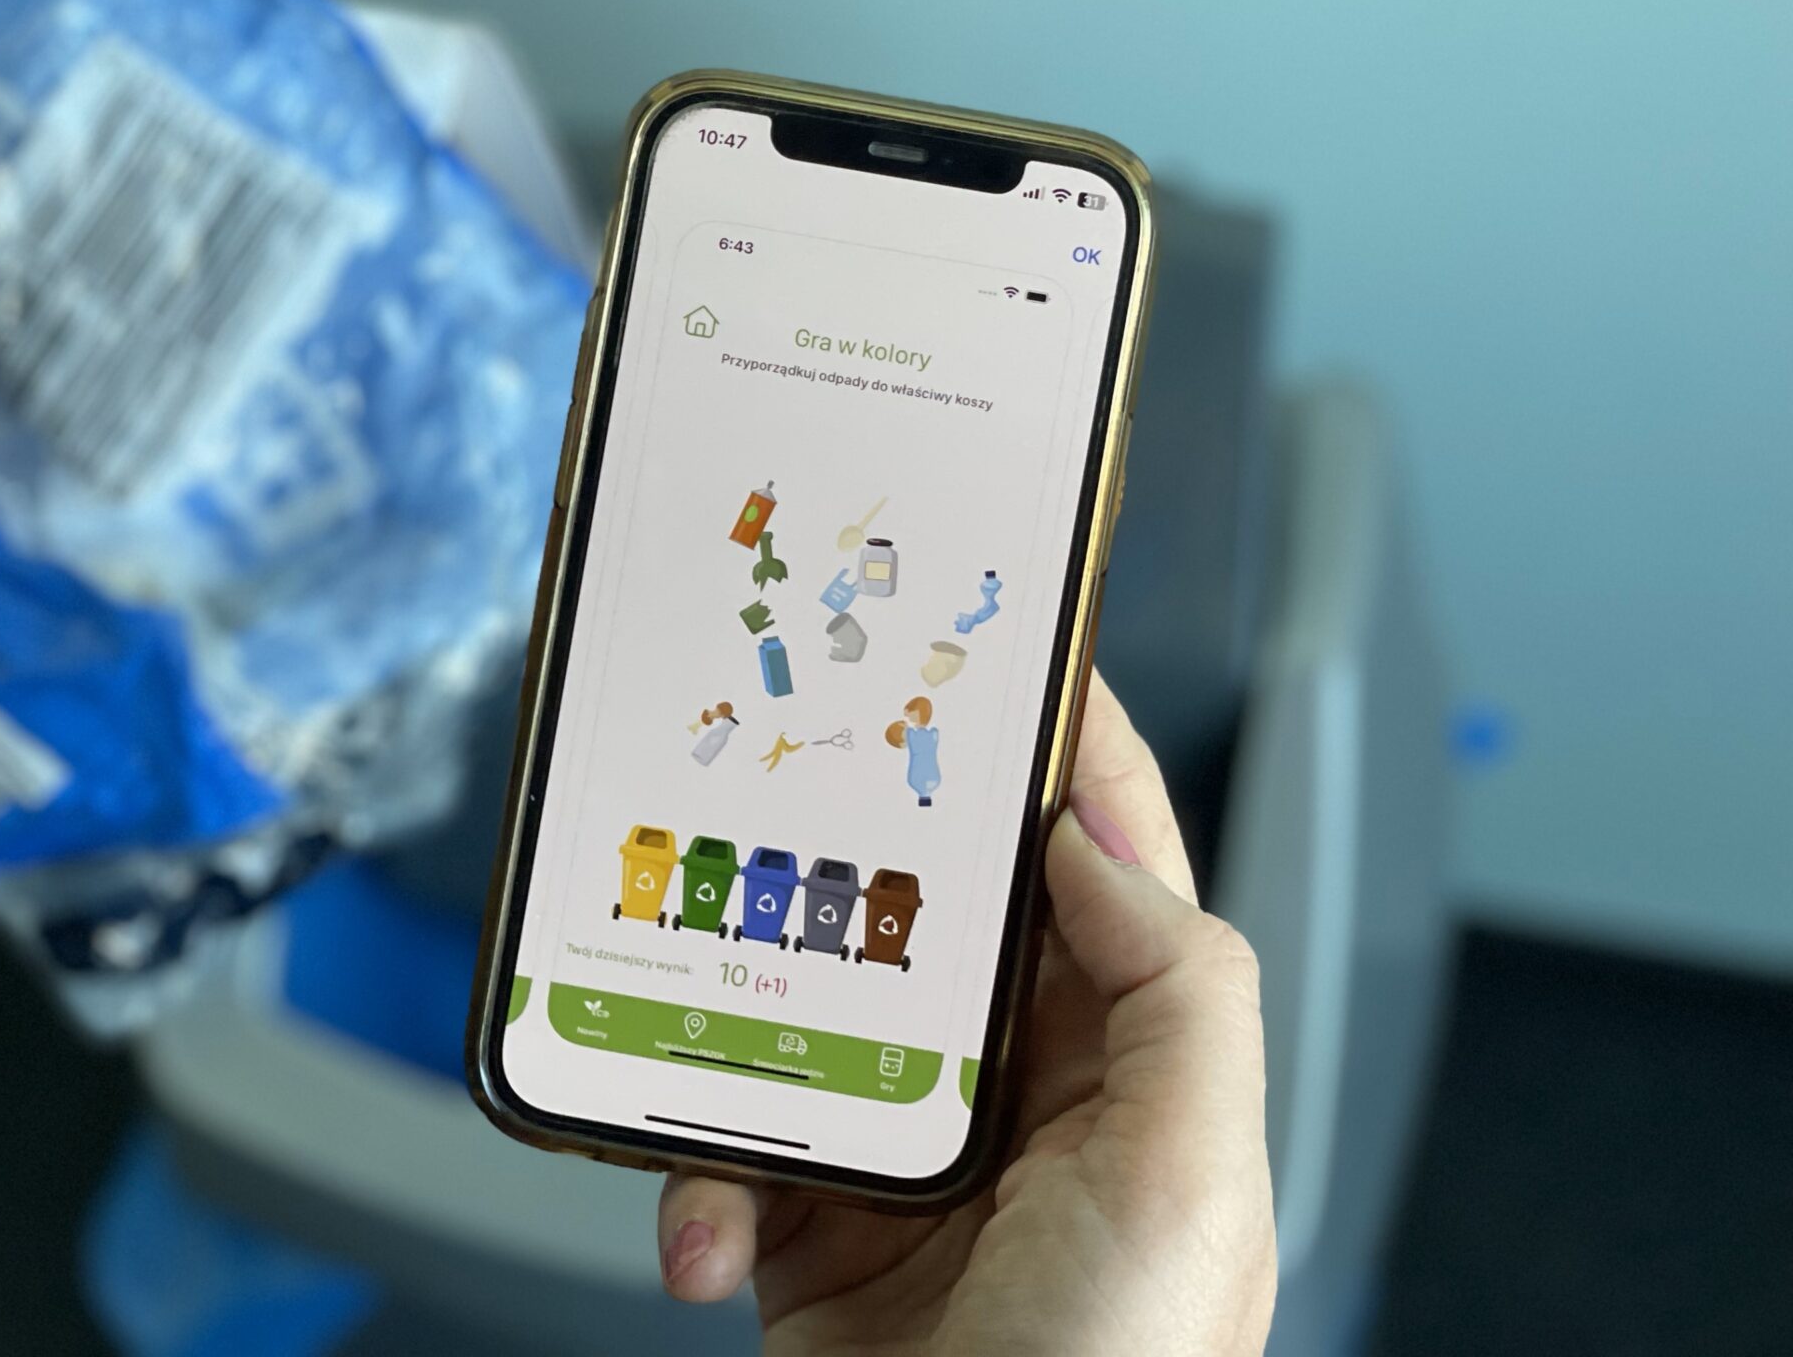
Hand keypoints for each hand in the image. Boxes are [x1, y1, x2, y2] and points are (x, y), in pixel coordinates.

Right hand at [656, 671, 1276, 1356]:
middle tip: (786, 782)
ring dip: (736, 1037)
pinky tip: (706, 1239)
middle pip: (926, 914)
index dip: (1054, 744)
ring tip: (699, 1041)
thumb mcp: (1189, 1180)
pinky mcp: (813, 1229)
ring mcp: (908, 1157)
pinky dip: (693, 1190)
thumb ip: (1176, 992)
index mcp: (1131, 1059)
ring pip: (801, 1017)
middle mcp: (1021, 1091)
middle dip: (852, 856)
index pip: (1100, 860)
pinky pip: (725, 1154)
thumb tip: (1101, 838)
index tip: (990, 643)